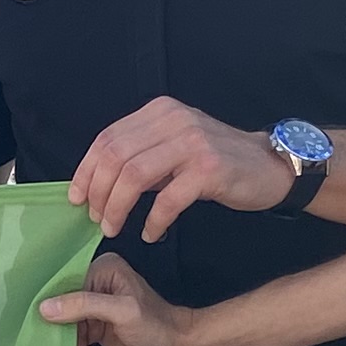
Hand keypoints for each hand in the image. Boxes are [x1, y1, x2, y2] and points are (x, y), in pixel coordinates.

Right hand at [37, 251, 199, 345]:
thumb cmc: (159, 328)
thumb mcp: (122, 313)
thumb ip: (84, 306)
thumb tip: (45, 307)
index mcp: (101, 270)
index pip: (64, 291)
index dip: (55, 318)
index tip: (51, 342)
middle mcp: (95, 285)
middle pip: (64, 316)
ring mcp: (94, 307)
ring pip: (69, 335)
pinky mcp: (95, 327)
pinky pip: (77, 345)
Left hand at [67, 98, 286, 244]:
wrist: (269, 166)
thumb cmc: (216, 161)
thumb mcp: (173, 147)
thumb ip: (140, 154)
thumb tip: (96, 184)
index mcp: (159, 112)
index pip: (108, 138)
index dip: (86, 171)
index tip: (77, 198)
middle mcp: (174, 120)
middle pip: (116, 157)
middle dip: (99, 192)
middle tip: (96, 219)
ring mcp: (193, 143)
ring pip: (135, 175)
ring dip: (118, 207)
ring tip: (114, 228)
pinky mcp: (209, 169)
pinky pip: (168, 199)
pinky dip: (154, 220)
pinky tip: (150, 233)